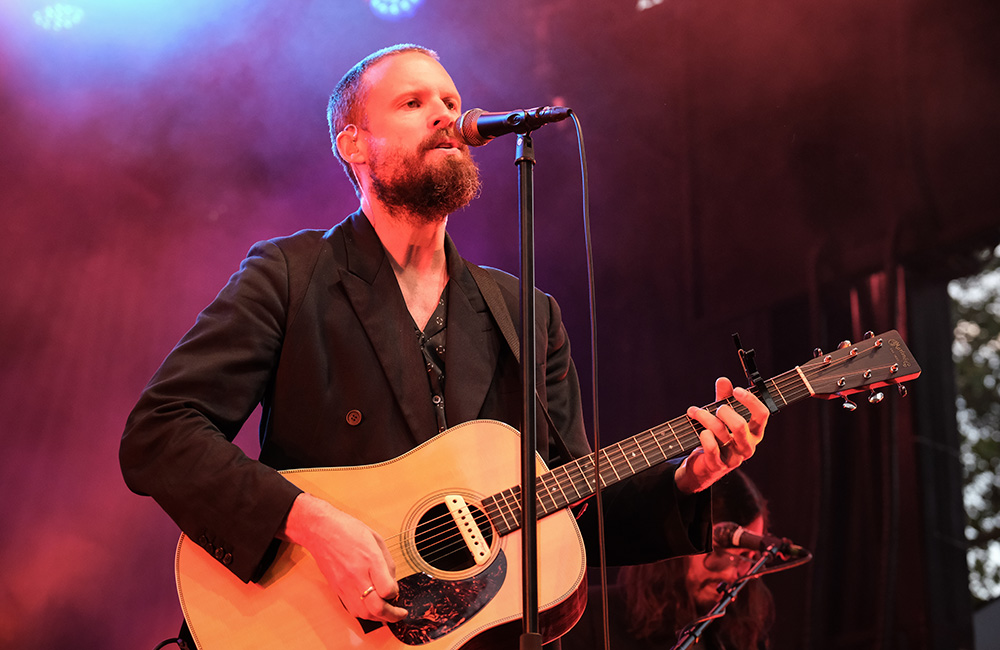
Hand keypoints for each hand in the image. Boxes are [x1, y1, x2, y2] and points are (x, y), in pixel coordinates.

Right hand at [280, 493, 407, 622]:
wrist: (321, 530)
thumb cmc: (348, 530)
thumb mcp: (376, 539)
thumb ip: (387, 563)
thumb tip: (392, 584)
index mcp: (370, 559)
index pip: (387, 589)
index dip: (395, 593)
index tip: (396, 590)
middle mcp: (357, 575)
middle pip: (376, 608)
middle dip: (392, 615)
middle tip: (399, 613)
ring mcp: (344, 584)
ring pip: (363, 613)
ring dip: (377, 617)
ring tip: (386, 612)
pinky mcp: (337, 589)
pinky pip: (352, 609)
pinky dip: (364, 613)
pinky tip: (370, 607)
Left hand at [674, 377, 767, 493]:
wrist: (704, 467)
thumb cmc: (717, 437)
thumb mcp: (722, 416)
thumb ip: (724, 398)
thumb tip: (723, 380)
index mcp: (754, 432)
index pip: (762, 414)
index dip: (750, 400)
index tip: (737, 390)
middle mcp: (747, 446)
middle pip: (739, 425)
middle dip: (724, 411)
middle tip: (715, 408)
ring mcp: (734, 458)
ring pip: (720, 432)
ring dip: (704, 417)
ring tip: (694, 412)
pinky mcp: (718, 465)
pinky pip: (712, 448)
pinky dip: (704, 436)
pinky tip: (700, 431)